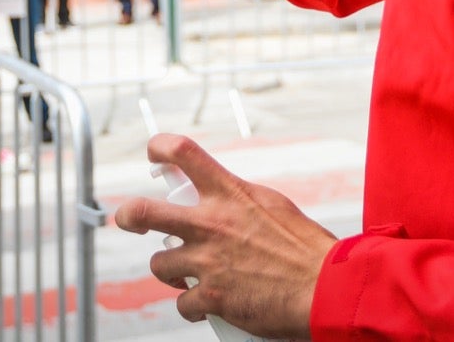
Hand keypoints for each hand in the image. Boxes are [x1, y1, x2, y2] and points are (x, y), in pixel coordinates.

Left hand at [114, 134, 336, 339]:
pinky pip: (183, 304)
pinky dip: (193, 307)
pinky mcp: (211, 297)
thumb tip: (222, 199)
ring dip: (171, 271)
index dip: (160, 147)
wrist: (325, 288)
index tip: (154, 153)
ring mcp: (207, 262)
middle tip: (128, 219)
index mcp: (229, 193)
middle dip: (128, 216)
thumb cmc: (307, 249)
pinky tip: (207, 305)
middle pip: (143, 211)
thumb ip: (239, 200)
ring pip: (160, 264)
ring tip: (187, 275)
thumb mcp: (272, 205)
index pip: (183, 152)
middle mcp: (211, 223)